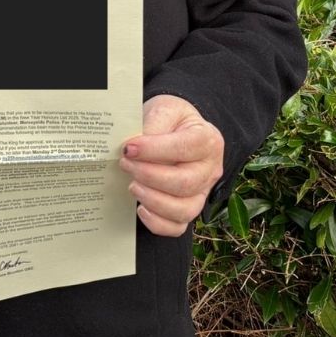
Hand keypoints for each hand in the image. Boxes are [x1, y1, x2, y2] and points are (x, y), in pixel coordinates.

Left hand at [119, 94, 223, 236]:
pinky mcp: (189, 209)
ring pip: (183, 209)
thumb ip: (153, 124)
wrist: (175, 130)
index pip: (185, 148)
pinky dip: (157, 223)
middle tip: (125, 164)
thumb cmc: (170, 120)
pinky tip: (141, 208)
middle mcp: (210, 169)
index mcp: (208, 140)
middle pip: (184, 183)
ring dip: (152, 200)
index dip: (154, 150)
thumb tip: (135, 148)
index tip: (129, 148)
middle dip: (149, 176)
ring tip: (132, 185)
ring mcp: (202, 193)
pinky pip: (177, 227)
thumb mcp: (164, 109)